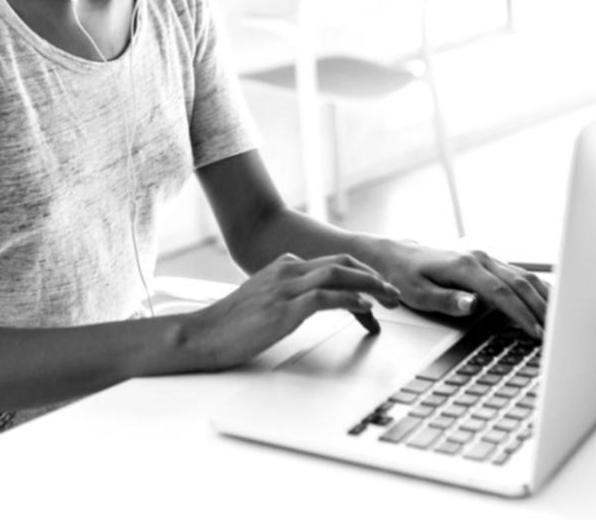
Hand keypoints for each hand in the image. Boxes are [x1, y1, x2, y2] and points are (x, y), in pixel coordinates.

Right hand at [179, 253, 401, 370]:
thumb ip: (288, 295)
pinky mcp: (283, 308)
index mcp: (284, 266)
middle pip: (341, 262)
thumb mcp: (264, 301)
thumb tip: (313, 303)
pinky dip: (350, 300)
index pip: (332, 263)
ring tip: (390, 298)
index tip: (378, 289)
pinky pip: (324, 297)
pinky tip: (366, 308)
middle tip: (394, 292)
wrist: (201, 334)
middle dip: (372, 275)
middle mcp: (287, 270)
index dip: (360, 274)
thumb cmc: (230, 324)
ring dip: (369, 284)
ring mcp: (285, 287)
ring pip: (338, 275)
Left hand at [378, 242, 549, 337]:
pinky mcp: (488, 263)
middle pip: (520, 283)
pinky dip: (537, 289)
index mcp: (464, 266)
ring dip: (544, 298)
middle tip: (557, 334)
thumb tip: (473, 305)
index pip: (501, 292)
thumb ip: (446, 300)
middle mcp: (480, 258)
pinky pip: (519, 275)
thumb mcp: (417, 294)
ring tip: (561, 322)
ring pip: (524, 276)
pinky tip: (549, 302)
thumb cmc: (404, 276)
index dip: (521, 313)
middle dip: (541, 309)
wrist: (396, 254)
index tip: (536, 332)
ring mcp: (486, 258)